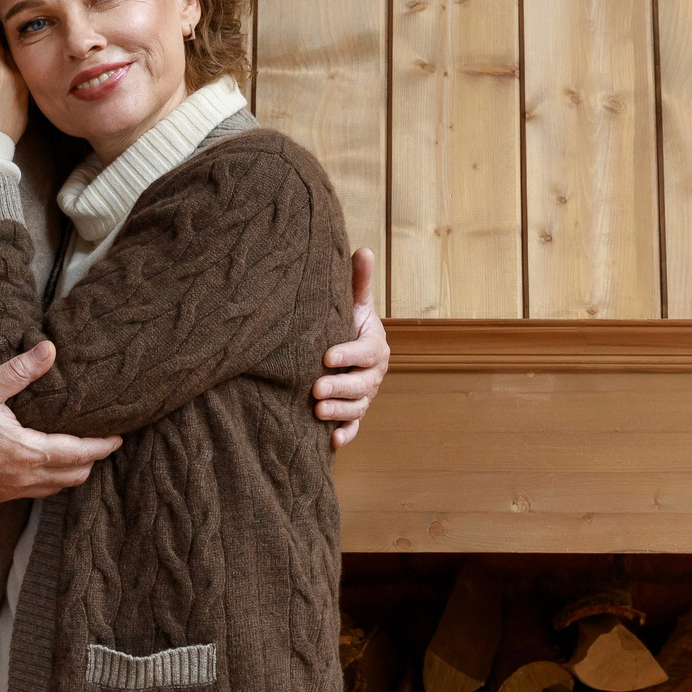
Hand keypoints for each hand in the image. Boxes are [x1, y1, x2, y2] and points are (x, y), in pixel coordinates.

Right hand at [0, 341, 121, 500]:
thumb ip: (21, 371)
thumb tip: (50, 350)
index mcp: (27, 452)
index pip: (80, 453)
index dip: (103, 446)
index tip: (118, 437)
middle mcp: (24, 477)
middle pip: (74, 476)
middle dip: (92, 461)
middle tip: (101, 442)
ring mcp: (10, 490)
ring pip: (55, 487)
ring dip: (72, 472)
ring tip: (78, 453)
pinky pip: (35, 492)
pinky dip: (50, 480)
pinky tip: (44, 464)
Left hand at [315, 247, 387, 448]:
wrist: (345, 346)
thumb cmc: (346, 321)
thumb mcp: (352, 302)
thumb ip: (357, 280)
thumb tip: (363, 248)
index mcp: (375, 346)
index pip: (365, 351)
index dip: (348, 354)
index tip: (326, 356)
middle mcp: (373, 373)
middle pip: (362, 384)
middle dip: (340, 387)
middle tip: (316, 388)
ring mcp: (365, 395)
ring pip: (357, 408)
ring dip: (339, 413)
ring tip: (317, 412)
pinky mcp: (354, 412)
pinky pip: (354, 427)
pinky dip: (345, 435)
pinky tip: (330, 443)